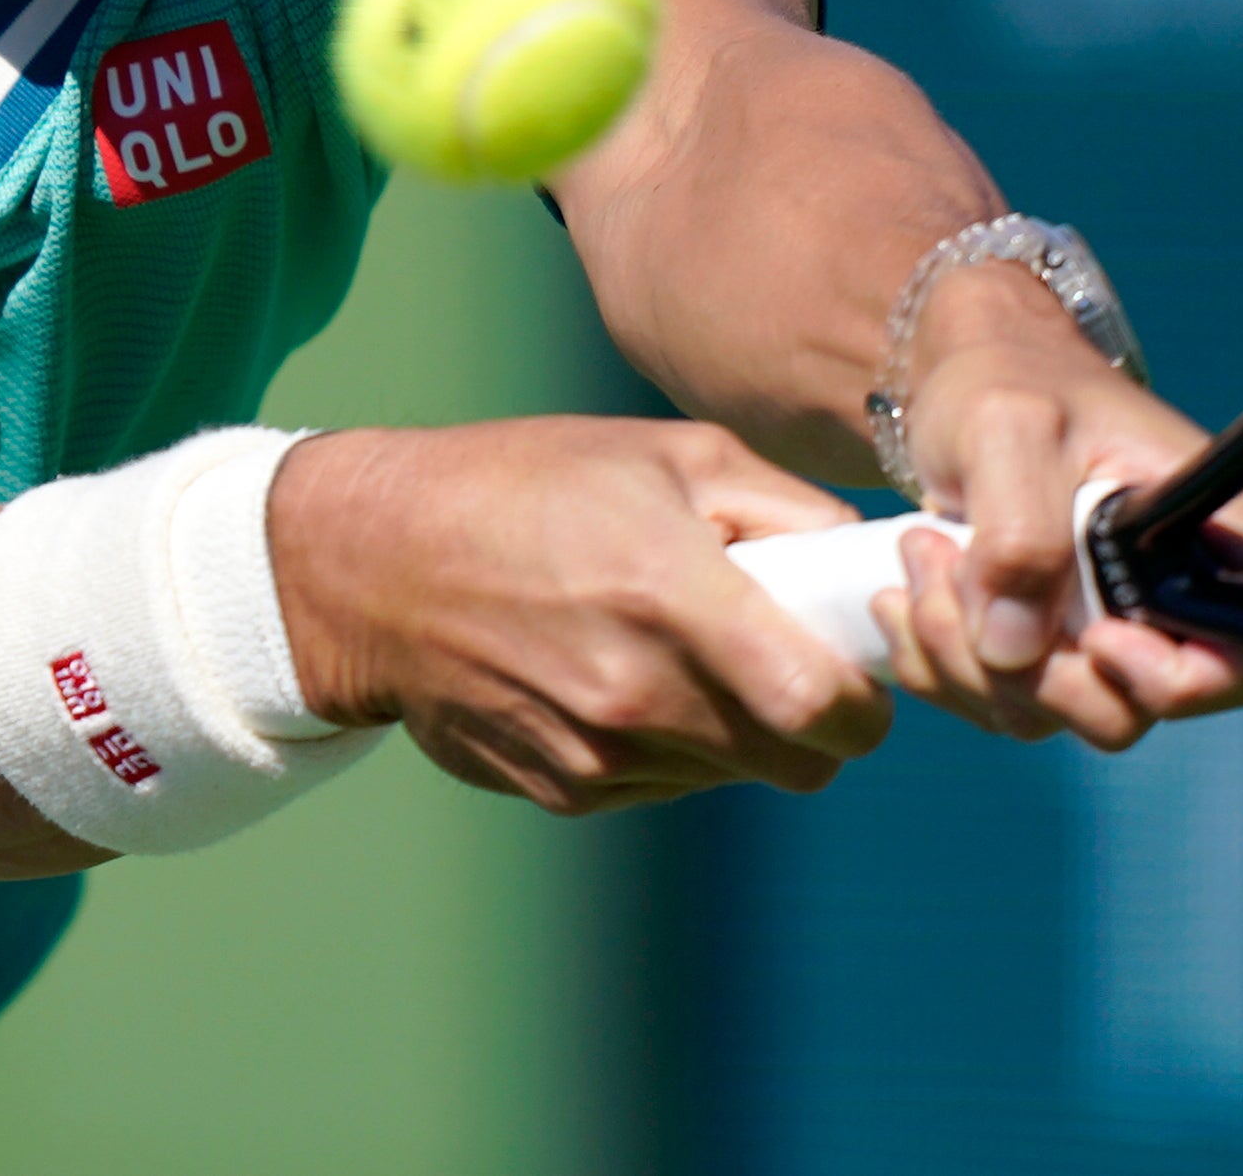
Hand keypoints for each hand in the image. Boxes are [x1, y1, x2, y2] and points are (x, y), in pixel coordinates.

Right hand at [269, 417, 893, 814]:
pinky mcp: (562, 790)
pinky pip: (663, 786)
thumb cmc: (530, 484)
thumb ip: (784, 508)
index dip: (866, 701)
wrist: (376, 562)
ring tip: (681, 649)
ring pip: (730, 778)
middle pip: (798, 766)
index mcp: (672, 595)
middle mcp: (636, 693)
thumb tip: (861, 561)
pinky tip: (619, 674)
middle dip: (812, 723)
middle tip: (783, 660)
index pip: (824, 708)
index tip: (857, 668)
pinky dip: (668, 745)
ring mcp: (596, 754)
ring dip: (734, 730)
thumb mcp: (669, 452)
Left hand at [879, 268, 1242, 748]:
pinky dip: (938, 662)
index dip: (1175, 680)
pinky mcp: (1051, 650)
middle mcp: (1178, 598)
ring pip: (1048, 712)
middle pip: (1126, 709)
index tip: (1093, 637)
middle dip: (1022, 665)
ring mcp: (1113, 632)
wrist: (960, 382)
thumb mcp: (1010, 428)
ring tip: (919, 553)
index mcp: (1219, 534)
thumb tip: (1014, 649)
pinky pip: (997, 702)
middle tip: (948, 569)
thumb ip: (1019, 532)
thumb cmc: (1007, 379)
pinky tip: (904, 591)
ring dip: (960, 657)